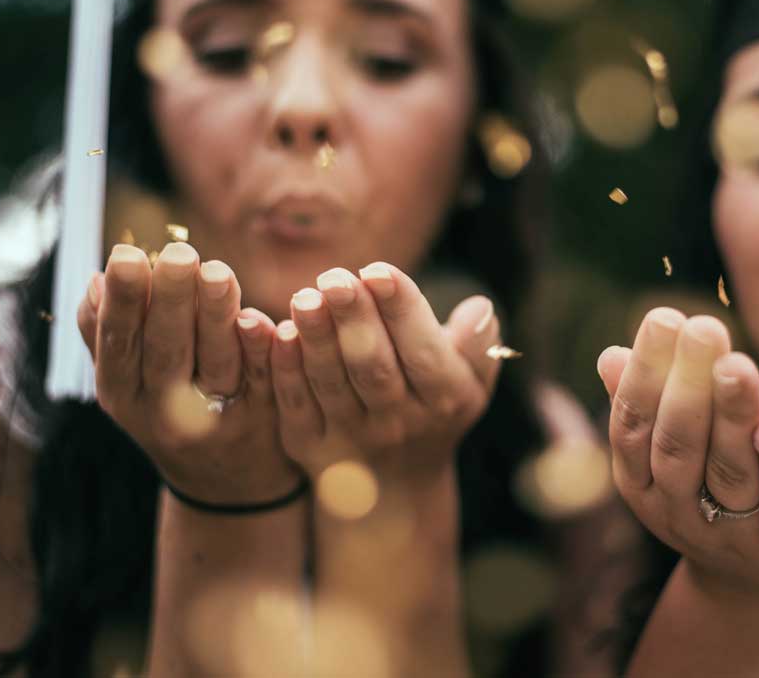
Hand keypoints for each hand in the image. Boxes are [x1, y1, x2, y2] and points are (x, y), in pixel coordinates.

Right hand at [76, 242, 300, 503]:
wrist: (230, 487)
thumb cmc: (170, 414)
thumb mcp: (129, 386)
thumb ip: (109, 338)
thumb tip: (96, 280)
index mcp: (125, 397)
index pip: (119, 346)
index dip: (123, 303)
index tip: (127, 255)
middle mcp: (167, 413)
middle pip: (167, 353)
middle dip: (170, 300)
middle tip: (177, 252)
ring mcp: (218, 419)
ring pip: (216, 363)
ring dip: (215, 317)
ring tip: (216, 270)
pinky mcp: (265, 417)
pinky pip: (261, 378)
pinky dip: (260, 348)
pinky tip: (257, 316)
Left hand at [270, 262, 500, 482]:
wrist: (396, 487)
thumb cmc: (435, 409)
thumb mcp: (470, 383)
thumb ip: (477, 345)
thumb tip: (480, 307)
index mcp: (445, 399)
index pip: (424, 352)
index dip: (402, 310)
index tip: (379, 270)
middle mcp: (400, 423)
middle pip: (374, 366)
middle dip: (354, 318)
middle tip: (335, 277)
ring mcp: (353, 437)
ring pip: (332, 383)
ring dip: (316, 338)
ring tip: (305, 296)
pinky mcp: (311, 447)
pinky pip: (296, 405)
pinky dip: (286, 369)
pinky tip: (278, 332)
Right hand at [599, 309, 758, 596]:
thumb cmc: (710, 493)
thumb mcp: (669, 456)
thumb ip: (647, 405)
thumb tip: (610, 354)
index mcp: (642, 484)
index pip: (633, 425)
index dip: (645, 373)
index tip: (664, 317)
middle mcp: (680, 512)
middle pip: (678, 447)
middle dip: (687, 386)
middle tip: (703, 327)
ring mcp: (734, 534)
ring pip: (730, 473)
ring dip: (732, 417)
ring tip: (738, 363)